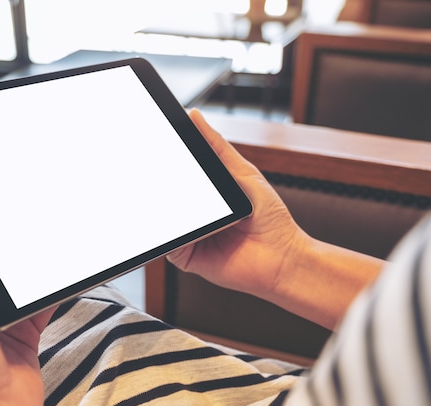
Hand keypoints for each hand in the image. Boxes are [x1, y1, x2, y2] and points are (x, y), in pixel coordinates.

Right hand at [168, 109, 309, 299]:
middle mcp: (194, 215)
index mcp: (205, 195)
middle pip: (167, 196)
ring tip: (171, 194)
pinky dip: (170, 232)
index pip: (178, 175)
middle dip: (159, 183)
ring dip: (163, 206)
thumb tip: (194, 116)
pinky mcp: (185, 256)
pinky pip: (169, 243)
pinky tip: (179, 221)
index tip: (156, 142)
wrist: (283, 259)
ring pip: (165, 219)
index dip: (165, 161)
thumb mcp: (244, 172)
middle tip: (153, 166)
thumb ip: (217, 147)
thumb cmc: (271, 219)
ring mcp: (188, 235)